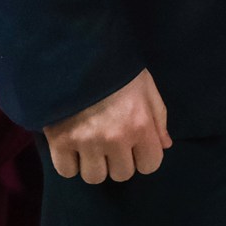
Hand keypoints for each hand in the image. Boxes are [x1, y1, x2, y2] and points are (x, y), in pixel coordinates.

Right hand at [44, 67, 171, 182]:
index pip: (150, 165)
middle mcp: (115, 139)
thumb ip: (158, 118)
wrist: (76, 49)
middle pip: (121, 174)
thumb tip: (165, 145)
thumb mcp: (146, 86)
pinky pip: (67, 171)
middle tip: (109, 140)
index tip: (134, 144)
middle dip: (118, 160)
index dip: (143, 156)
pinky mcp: (60, 140)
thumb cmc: (116, 67)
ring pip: (94, 176)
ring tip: (89, 143)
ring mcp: (86, 141)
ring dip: (93, 164)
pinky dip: (69, 162)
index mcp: (140, 125)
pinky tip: (71, 145)